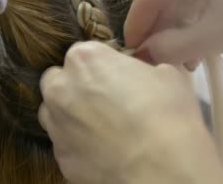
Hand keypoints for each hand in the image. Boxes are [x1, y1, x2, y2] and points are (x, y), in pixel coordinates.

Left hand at [39, 42, 222, 183]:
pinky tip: (104, 150)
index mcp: (85, 59)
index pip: (85, 52)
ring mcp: (57, 126)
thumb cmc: (168, 114)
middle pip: (60, 79)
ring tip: (104, 126)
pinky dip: (79, 144)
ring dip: (72, 114)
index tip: (119, 76)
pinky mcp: (61, 159)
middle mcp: (61, 89)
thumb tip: (142, 72)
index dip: (104, 64)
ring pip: (55, 112)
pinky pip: (65, 144)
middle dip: (78, 85)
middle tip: (107, 99)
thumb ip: (143, 67)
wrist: (163, 170)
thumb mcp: (167, 74)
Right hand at [125, 0, 222, 64]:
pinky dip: (197, 7)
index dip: (136, 22)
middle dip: (158, 18)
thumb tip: (145, 53)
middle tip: (160, 49)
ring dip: (178, 16)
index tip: (131, 47)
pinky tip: (203, 35)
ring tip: (186, 54)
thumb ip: (173, 46)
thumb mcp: (215, 38)